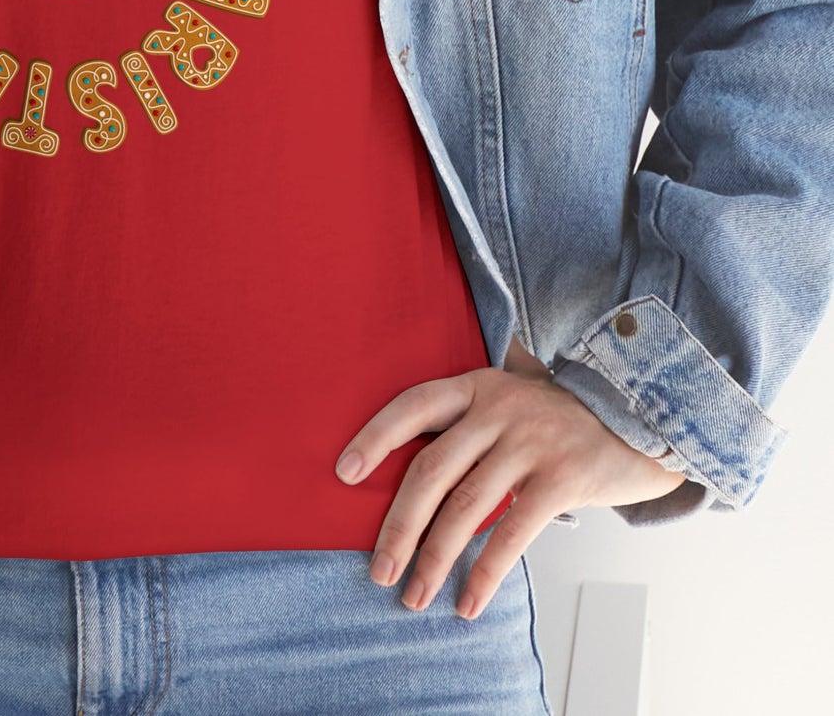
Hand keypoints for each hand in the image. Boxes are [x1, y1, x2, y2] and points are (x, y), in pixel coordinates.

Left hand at [333, 337, 686, 619]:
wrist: (644, 416)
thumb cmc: (562, 419)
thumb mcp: (510, 401)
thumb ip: (469, 425)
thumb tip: (410, 479)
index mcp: (476, 386)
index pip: (412, 407)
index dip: (375, 438)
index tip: (343, 473)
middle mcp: (498, 409)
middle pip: (431, 470)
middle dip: (399, 525)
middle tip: (378, 569)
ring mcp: (530, 442)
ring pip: (466, 507)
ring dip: (435, 558)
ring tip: (414, 594)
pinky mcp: (561, 477)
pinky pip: (512, 532)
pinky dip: (485, 572)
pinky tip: (468, 601)